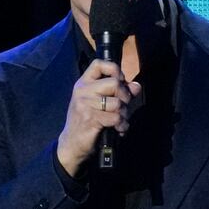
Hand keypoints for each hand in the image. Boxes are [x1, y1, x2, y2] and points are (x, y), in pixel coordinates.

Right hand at [55, 58, 141, 173]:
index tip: (119, 83)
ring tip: (119, 121)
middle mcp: (82, 91)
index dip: (114, 70)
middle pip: (114, 83)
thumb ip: (118, 93)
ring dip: (124, 114)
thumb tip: (136, 86)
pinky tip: (119, 129)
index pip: (99, 64)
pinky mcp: (91, 119)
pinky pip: (116, 117)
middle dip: (125, 97)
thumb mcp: (99, 104)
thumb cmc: (86, 123)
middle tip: (122, 108)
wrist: (71, 144)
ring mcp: (85, 104)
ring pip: (117, 102)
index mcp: (83, 84)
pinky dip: (122, 125)